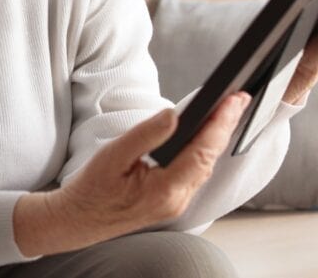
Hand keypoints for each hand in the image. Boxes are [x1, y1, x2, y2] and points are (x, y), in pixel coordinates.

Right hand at [13, 92, 251, 256]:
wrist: (78, 220)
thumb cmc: (92, 188)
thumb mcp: (113, 155)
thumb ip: (147, 134)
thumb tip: (174, 114)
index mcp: (164, 190)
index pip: (203, 152)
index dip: (220, 124)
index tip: (234, 100)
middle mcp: (176, 200)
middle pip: (209, 159)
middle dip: (225, 127)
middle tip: (239, 97)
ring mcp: (175, 203)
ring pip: (204, 167)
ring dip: (216, 138)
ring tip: (227, 111)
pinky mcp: (171, 201)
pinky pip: (194, 173)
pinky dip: (203, 150)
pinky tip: (205, 135)